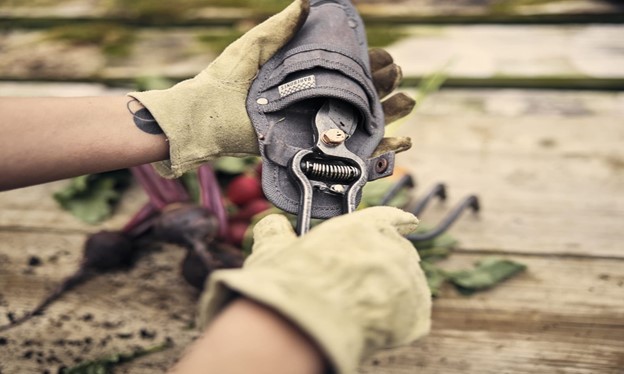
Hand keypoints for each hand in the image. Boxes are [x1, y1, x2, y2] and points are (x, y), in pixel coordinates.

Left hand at [129, 0, 414, 178]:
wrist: (205, 116)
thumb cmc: (225, 79)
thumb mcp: (254, 46)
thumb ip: (280, 28)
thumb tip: (307, 2)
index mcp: (305, 75)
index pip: (348, 67)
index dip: (371, 62)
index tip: (387, 58)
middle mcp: (315, 100)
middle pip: (361, 93)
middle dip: (385, 85)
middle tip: (397, 77)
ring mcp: (315, 125)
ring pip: (361, 121)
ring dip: (389, 113)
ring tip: (408, 102)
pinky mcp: (312, 148)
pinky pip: (349, 152)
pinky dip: (377, 151)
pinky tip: (400, 143)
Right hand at [196, 207, 431, 373]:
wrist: (301, 326)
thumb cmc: (288, 286)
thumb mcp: (273, 250)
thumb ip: (277, 232)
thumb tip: (272, 225)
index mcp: (363, 227)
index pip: (389, 216)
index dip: (397, 221)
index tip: (407, 222)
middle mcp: (392, 248)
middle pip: (399, 253)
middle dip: (384, 266)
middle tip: (359, 284)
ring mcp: (408, 282)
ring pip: (406, 286)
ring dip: (391, 294)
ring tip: (359, 309)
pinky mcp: (416, 316)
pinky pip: (412, 317)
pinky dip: (397, 323)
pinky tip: (372, 326)